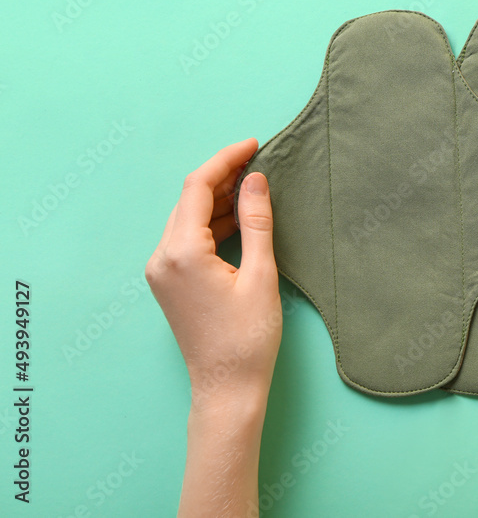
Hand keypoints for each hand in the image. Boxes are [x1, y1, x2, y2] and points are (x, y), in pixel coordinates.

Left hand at [145, 138, 280, 408]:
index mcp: (181, 252)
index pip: (198, 188)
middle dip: (222, 176)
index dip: (225, 160)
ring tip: (253, 185)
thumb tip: (255, 180)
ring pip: (187, 217)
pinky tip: (238, 217)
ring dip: (218, 199)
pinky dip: (212, 222)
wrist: (227, 388)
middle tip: (258, 161)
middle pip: (189, 200)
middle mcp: (161, 257)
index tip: (253, 144)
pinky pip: (187, 238)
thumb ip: (256, 222)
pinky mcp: (169, 282)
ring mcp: (161, 271)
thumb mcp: (260, 274)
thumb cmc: (248, 338)